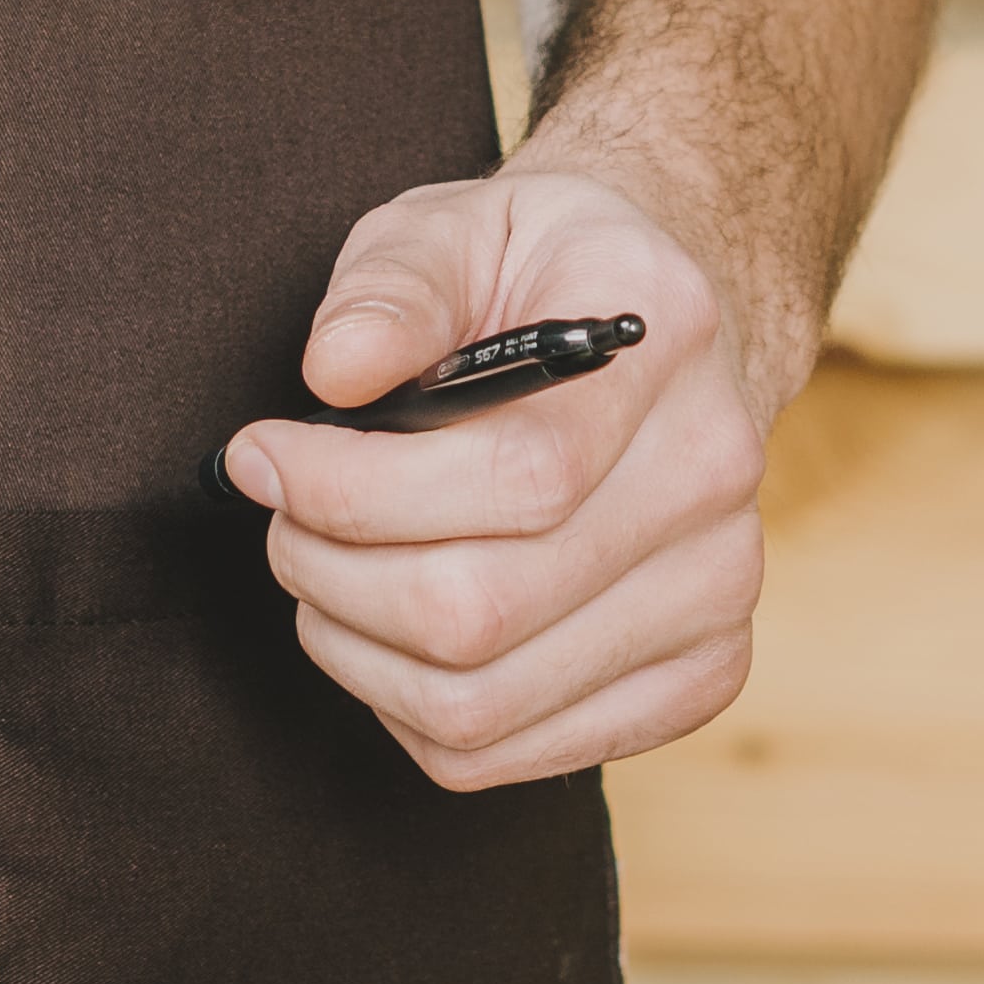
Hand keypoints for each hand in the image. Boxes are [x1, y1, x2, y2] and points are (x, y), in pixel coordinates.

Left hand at [222, 158, 790, 788]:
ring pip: (481, 704)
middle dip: (330, 572)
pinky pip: (512, 755)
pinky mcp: (702, 674)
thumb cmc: (537, 273)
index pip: (518, 476)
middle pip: (482, 610)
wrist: (664, 333)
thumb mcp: (453, 228)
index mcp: (665, 343)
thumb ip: (392, 288)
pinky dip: (411, 713)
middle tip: (282, 518)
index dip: (352, 490)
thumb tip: (333, 371)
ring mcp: (720, 590)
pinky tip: (391, 634)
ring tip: (324, 575)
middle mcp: (714, 476)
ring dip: (355, 653)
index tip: (263, 456)